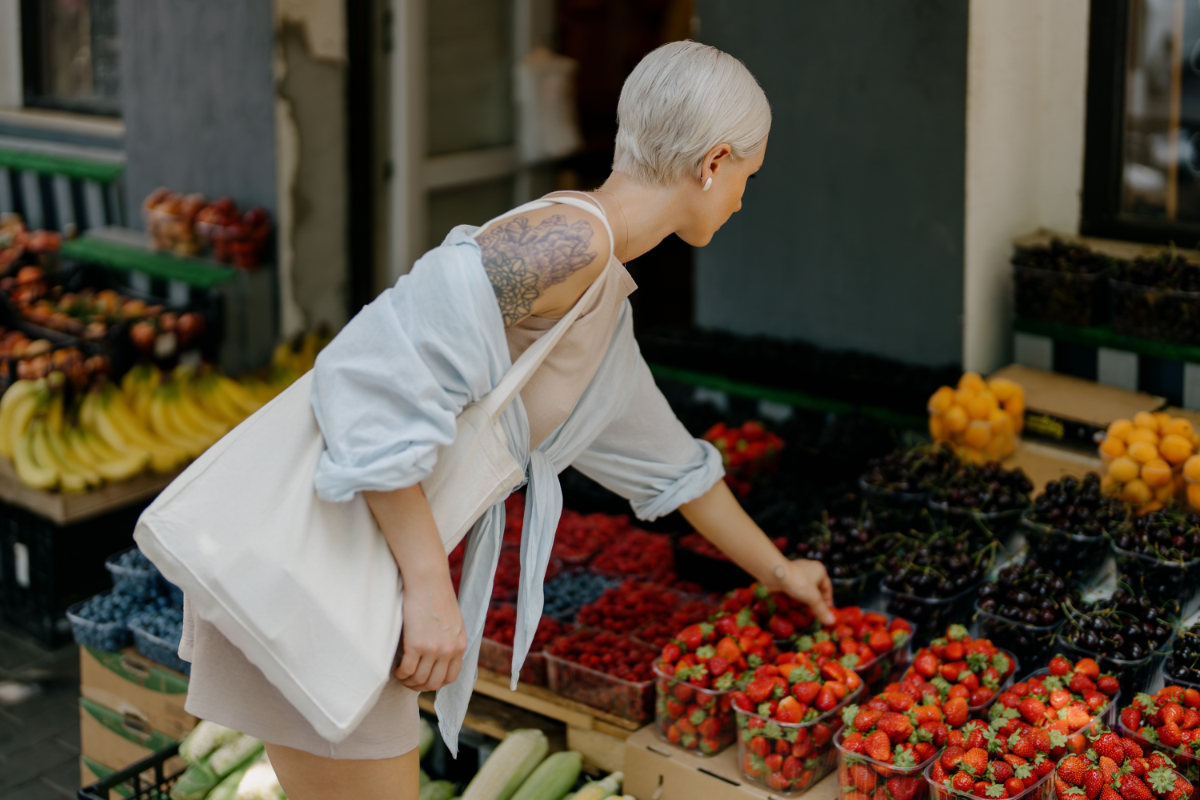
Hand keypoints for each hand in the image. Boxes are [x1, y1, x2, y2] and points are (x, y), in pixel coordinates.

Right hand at [395, 574, 466, 691]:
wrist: (428, 580)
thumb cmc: (437, 596)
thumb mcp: (454, 621)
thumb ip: (451, 640)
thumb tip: (441, 657)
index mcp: (460, 645)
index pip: (451, 678)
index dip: (436, 683)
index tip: (425, 680)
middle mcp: (449, 650)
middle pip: (434, 683)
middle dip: (419, 687)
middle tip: (409, 680)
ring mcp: (433, 648)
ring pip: (419, 680)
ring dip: (407, 681)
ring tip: (401, 674)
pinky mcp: (416, 644)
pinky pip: (407, 671)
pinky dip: (400, 674)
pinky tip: (396, 669)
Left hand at [777, 558, 834, 626]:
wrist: (775, 574)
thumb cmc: (798, 582)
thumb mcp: (813, 598)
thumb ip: (822, 610)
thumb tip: (831, 621)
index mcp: (819, 571)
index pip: (827, 588)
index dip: (828, 601)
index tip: (826, 613)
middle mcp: (809, 570)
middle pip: (815, 590)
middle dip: (815, 602)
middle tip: (815, 615)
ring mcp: (797, 573)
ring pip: (804, 590)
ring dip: (804, 601)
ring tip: (804, 612)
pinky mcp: (787, 578)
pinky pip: (794, 590)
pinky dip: (794, 598)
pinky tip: (792, 606)